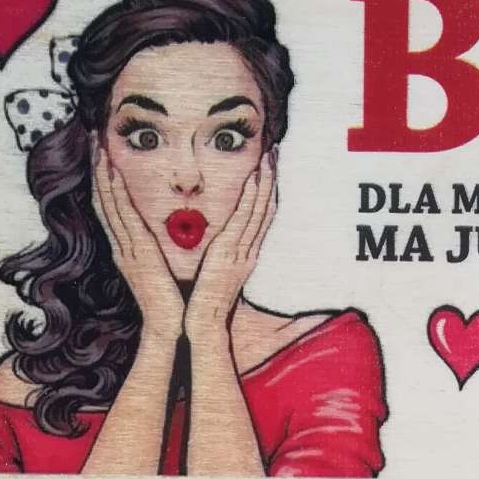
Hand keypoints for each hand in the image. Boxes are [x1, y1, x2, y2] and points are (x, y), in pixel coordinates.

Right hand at [92, 144, 184, 335]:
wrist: (169, 326)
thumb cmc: (170, 302)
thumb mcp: (160, 269)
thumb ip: (157, 252)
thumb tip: (162, 237)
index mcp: (127, 250)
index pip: (111, 210)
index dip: (104, 183)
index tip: (102, 157)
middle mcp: (121, 246)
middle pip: (103, 201)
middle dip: (97, 171)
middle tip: (93, 141)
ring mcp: (125, 249)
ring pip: (108, 204)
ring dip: (102, 175)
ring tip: (97, 147)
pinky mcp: (136, 252)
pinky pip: (122, 217)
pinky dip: (115, 193)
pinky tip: (112, 173)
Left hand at [185, 150, 276, 341]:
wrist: (203, 323)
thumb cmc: (207, 303)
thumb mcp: (218, 275)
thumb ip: (222, 259)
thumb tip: (219, 246)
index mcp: (246, 256)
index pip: (261, 219)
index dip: (267, 194)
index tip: (268, 171)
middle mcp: (249, 251)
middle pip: (266, 210)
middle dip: (271, 182)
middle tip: (274, 154)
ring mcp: (241, 251)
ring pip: (259, 211)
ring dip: (265, 183)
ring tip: (269, 158)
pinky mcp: (229, 252)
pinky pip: (243, 220)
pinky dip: (251, 198)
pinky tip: (254, 179)